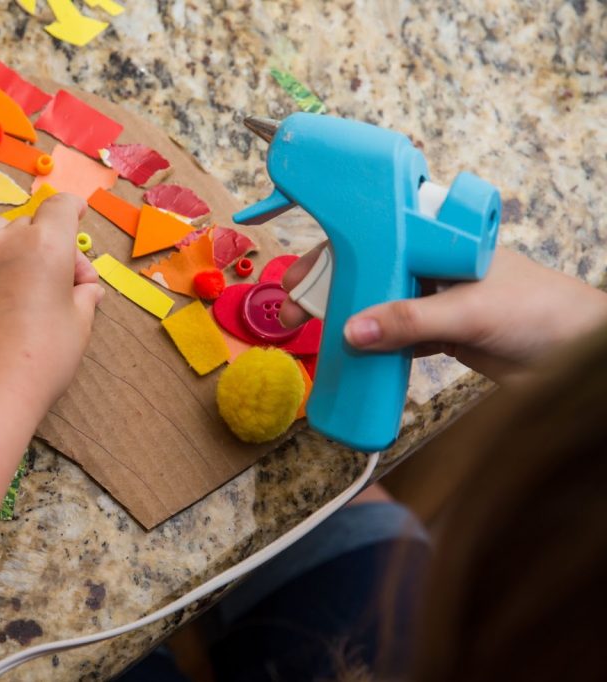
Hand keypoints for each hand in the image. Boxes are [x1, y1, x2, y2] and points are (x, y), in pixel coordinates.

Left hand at [0, 194, 103, 416]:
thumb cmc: (43, 359)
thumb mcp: (79, 327)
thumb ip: (83, 299)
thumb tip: (88, 290)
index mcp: (46, 244)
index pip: (60, 207)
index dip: (72, 209)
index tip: (77, 214)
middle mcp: (4, 240)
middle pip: (28, 225)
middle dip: (47, 247)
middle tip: (60, 286)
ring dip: (6, 247)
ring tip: (14, 280)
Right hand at [280, 245, 606, 383]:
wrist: (580, 359)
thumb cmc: (542, 312)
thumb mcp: (469, 310)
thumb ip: (408, 322)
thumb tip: (350, 332)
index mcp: (439, 240)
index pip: (377, 231)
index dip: (337, 244)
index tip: (302, 265)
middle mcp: (432, 266)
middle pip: (369, 269)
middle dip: (330, 285)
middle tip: (292, 306)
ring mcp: (435, 301)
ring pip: (377, 304)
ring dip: (345, 317)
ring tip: (309, 329)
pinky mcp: (440, 334)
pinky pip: (393, 337)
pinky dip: (370, 346)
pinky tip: (347, 354)